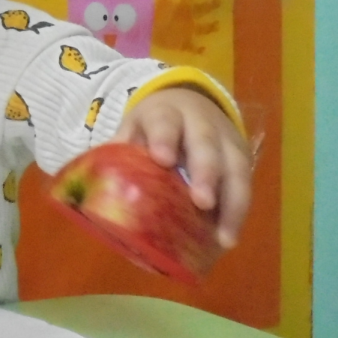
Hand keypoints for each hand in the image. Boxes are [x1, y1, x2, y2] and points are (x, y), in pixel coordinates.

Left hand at [115, 86, 252, 248]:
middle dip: (206, 172)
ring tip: (224, 238)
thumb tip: (92, 192)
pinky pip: (245, 183)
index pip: (164, 122)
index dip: (164, 138)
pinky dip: (239, 211)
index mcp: (165, 112)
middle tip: (202, 203)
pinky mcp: (241, 155)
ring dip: (232, 202)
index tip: (162, 160)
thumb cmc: (152, 126)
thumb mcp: (133, 129)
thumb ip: (120, 153)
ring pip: (236, 166)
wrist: (188, 100)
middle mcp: (201, 122)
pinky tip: (229, 236)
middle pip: (206, 144)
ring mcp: (226, 137)